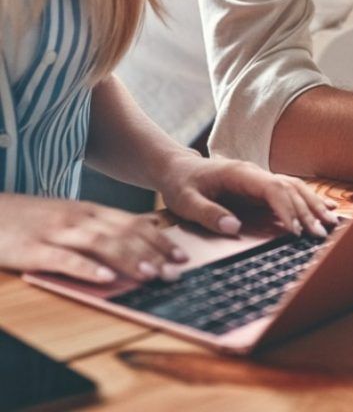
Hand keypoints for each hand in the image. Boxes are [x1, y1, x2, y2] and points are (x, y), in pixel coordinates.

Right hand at [0, 193, 186, 283]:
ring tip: (151, 274)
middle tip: (177, 270)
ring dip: (129, 260)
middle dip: (153, 253)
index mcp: (89, 211)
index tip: (182, 255)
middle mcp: (78, 219)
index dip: (160, 240)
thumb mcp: (73, 215)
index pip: (133, 223)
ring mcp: (57, 233)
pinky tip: (105, 278)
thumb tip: (148, 223)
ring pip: (100, 245)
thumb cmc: (34, 218)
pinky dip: (87, 269)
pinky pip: (65, 260)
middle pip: (122, 234)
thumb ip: (107, 222)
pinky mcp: (35, 250)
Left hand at [159, 152, 338, 240]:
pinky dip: (309, 201)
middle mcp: (254, 173)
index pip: (272, 188)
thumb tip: (234, 226)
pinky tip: (326, 210)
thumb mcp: (185, 201)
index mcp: (239, 173)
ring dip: (313, 205)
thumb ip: (208, 213)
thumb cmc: (180, 184)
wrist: (177, 168)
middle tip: (321, 235)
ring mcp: (259, 179)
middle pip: (288, 188)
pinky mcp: (260, 188)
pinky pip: (289, 192)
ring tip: (332, 223)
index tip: (297, 232)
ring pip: (293, 188)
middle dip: (307, 211)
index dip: (287, 209)